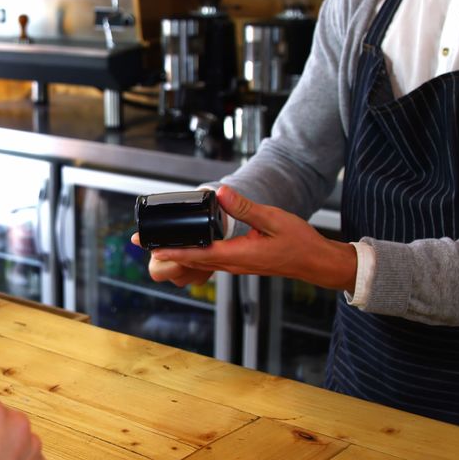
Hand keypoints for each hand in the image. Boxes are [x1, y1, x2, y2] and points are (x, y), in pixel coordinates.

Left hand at [145, 186, 356, 292]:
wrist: (316, 262)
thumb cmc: (299, 242)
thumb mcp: (273, 219)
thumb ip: (245, 208)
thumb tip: (221, 193)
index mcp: (238, 255)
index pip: (197, 254)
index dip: (172, 250)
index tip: (151, 247)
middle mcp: (233, 265)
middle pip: (192, 260)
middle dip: (167, 253)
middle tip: (142, 244)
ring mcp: (236, 266)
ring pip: (200, 262)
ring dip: (178, 255)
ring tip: (157, 247)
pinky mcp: (241, 263)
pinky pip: (211, 261)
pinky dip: (194, 255)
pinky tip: (188, 249)